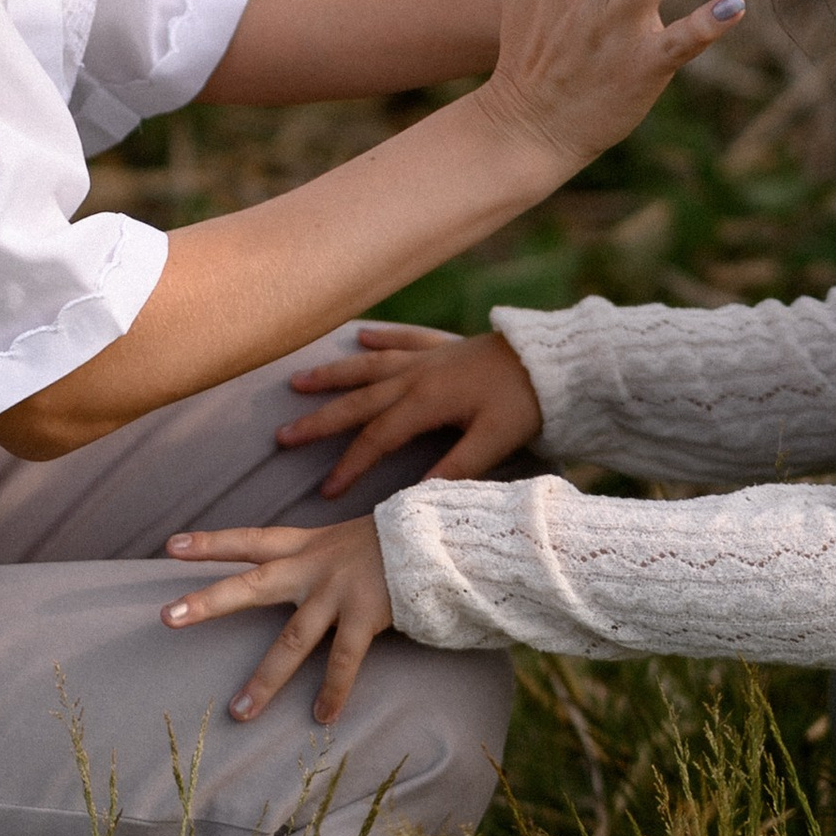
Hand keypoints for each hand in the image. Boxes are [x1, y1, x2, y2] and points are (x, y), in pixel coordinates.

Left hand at [161, 515, 393, 722]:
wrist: (435, 540)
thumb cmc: (388, 544)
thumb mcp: (343, 540)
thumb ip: (315, 557)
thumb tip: (289, 574)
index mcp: (306, 545)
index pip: (249, 540)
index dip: (211, 543)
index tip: (171, 546)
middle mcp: (314, 566)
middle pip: (253, 584)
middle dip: (210, 601)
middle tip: (168, 617)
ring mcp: (339, 592)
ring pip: (293, 639)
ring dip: (266, 678)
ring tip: (239, 712)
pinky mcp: (367, 614)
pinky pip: (344, 661)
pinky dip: (333, 691)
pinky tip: (322, 717)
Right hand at [277, 322, 543, 497]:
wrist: (553, 360)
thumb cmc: (525, 404)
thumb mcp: (492, 443)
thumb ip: (452, 470)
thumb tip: (411, 500)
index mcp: (426, 401)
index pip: (376, 438)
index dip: (349, 466)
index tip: (325, 491)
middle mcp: (417, 375)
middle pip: (357, 400)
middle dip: (319, 419)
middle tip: (282, 435)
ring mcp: (428, 356)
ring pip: (368, 365)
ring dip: (333, 374)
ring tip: (297, 381)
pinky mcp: (444, 345)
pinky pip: (403, 338)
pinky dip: (380, 337)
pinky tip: (360, 335)